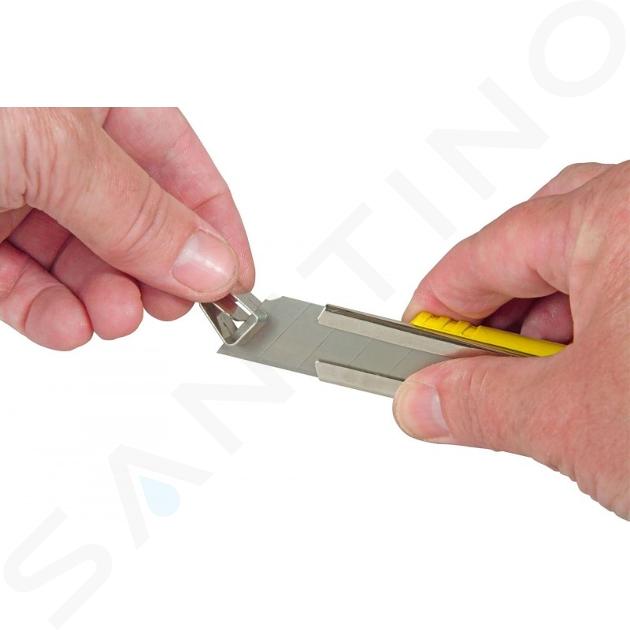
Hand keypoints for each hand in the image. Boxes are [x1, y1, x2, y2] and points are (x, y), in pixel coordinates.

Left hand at [0, 108, 253, 348]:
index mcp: (95, 96)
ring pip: (82, 262)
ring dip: (106, 301)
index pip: (180, 166)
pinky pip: (26, 284)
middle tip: (172, 303)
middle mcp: (60, 146)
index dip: (215, 228)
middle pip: (135, 224)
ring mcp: (16, 190)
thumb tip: (210, 264)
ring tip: (116, 317)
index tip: (236, 282)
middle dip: (156, 273)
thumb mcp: (56, 148)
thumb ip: (136, 212)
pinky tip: (68, 325)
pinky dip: (50, 314)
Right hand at [393, 162, 629, 518]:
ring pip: (587, 271)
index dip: (437, 301)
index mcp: (621, 214)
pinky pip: (629, 291)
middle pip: (536, 248)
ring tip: (533, 390)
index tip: (411, 341)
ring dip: (546, 332)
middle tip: (466, 367)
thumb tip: (420, 401)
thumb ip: (480, 405)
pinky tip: (592, 381)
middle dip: (492, 314)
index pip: (486, 251)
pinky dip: (596, 336)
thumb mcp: (581, 421)